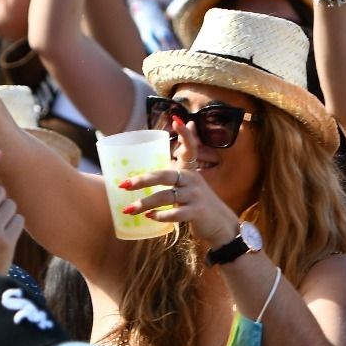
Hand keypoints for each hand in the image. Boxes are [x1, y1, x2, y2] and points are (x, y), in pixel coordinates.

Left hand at [119, 117, 243, 248]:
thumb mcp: (192, 182)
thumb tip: (183, 134)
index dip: (185, 135)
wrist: (221, 224)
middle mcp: (192, 180)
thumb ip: (182, 164)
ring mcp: (195, 196)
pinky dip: (161, 215)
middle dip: (143, 180)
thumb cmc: (199, 201)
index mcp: (190, 170)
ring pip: (166, 197)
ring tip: (128, 209)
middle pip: (165, 176)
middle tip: (124, 185)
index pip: (190, 148)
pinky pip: (175, 213)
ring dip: (145, 203)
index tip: (176, 120)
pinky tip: (150, 217)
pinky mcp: (196, 212)